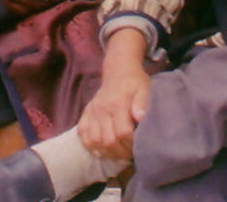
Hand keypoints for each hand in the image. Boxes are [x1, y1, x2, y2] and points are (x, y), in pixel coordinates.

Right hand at [78, 30, 150, 160]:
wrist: (118, 71)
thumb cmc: (134, 82)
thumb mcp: (144, 88)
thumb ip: (142, 103)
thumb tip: (140, 118)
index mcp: (117, 103)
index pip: (122, 132)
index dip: (131, 144)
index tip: (139, 146)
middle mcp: (101, 109)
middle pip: (108, 140)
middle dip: (120, 152)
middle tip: (130, 155)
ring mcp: (91, 112)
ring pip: (94, 141)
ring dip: (107, 153)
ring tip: (118, 155)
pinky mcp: (85, 115)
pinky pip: (83, 135)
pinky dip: (90, 147)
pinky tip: (102, 151)